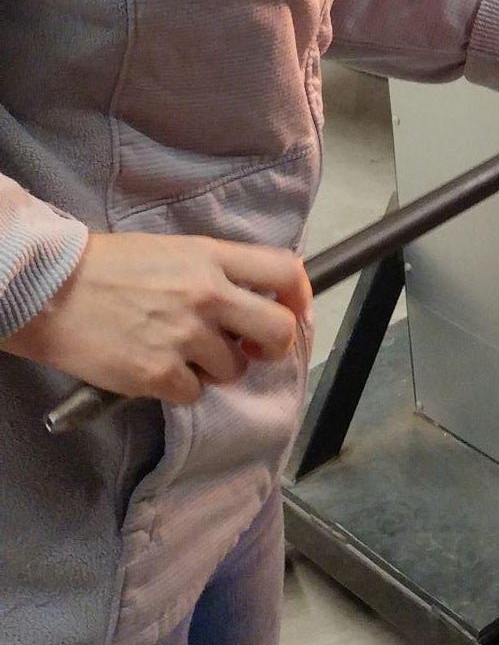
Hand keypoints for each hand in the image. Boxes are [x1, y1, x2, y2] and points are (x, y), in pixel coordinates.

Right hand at [1, 231, 312, 405]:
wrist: (52, 291)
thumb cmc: (107, 267)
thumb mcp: (172, 250)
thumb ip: (214, 270)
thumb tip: (248, 298)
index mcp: (211, 258)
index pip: (284, 271)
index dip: (300, 296)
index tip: (294, 310)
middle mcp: (207, 295)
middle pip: (278, 330)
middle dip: (272, 347)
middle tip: (251, 350)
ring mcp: (185, 337)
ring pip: (233, 370)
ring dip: (214, 369)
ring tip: (179, 353)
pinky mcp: (159, 374)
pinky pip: (194, 394)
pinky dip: (179, 388)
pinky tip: (155, 368)